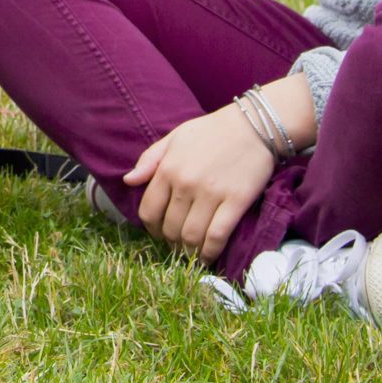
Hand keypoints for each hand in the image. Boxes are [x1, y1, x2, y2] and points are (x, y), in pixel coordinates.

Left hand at [121, 105, 277, 262]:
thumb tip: (128, 180)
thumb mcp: (175, 137)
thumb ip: (149, 159)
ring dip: (188, 251)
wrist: (253, 125)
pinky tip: (208, 257)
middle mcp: (185, 184)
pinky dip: (209, 252)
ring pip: (191, 236)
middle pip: (170, 228)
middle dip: (171, 242)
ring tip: (191, 253)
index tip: (160, 233)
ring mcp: (211, 194)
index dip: (152, 228)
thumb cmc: (212, 131)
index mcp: (168, 169)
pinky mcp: (235, 201)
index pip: (149, 211)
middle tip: (178, 244)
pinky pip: (217, 236)